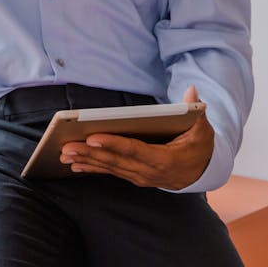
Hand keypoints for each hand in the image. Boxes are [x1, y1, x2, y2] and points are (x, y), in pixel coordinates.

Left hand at [59, 85, 214, 189]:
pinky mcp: (133, 176)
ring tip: (65, 155)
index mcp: (164, 159)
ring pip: (109, 168)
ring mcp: (140, 176)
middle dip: (89, 153)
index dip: (113, 144)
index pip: (134, 150)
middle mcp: (149, 171)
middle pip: (116, 161)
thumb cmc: (199, 145)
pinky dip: (92, 167)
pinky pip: (110, 172)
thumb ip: (194, 110)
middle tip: (67, 146)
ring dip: (86, 161)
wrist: (201, 171)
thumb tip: (191, 90)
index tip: (93, 137)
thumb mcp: (202, 128)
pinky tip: (75, 164)